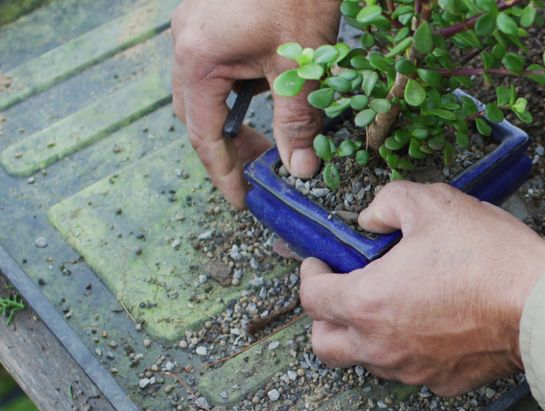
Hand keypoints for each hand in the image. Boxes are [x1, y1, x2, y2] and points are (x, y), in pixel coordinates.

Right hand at [171, 0, 340, 206]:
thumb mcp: (302, 66)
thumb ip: (298, 121)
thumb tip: (301, 170)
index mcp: (198, 59)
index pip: (205, 135)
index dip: (225, 173)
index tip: (242, 201)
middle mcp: (186, 42)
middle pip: (197, 115)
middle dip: (228, 148)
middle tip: (263, 171)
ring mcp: (195, 26)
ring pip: (206, 91)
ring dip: (235, 117)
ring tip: (273, 136)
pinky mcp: (211, 16)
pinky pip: (216, 65)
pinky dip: (239, 89)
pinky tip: (270, 91)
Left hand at [299, 182, 544, 395]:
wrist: (540, 307)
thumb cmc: (488, 256)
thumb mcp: (434, 204)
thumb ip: (389, 203)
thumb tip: (372, 217)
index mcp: (367, 302)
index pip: (312, 298)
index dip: (311, 275)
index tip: (322, 263)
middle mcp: (381, 346)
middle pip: (326, 345)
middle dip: (325, 317)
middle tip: (345, 290)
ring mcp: (412, 370)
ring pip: (368, 360)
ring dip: (368, 335)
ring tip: (394, 305)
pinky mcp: (444, 382)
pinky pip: (413, 370)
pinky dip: (412, 351)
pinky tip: (433, 325)